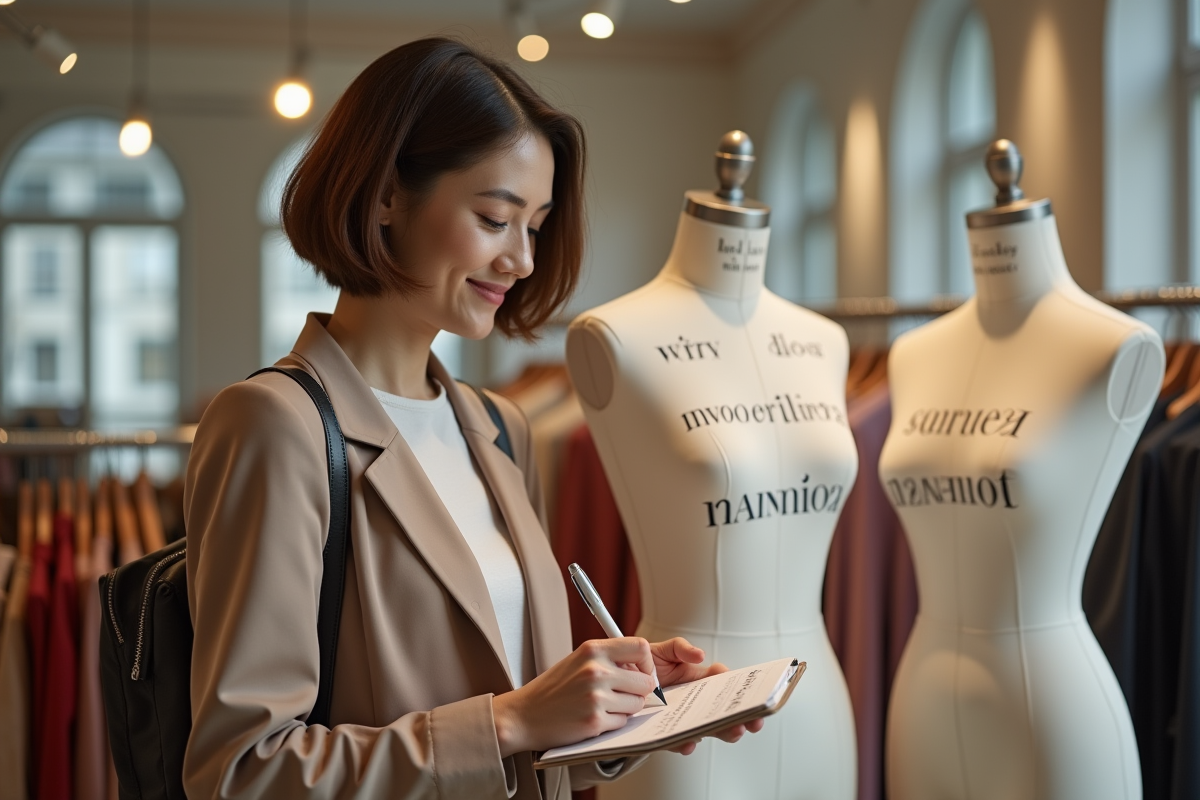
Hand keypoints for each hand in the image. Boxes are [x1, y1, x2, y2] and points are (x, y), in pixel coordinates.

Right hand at [492, 638, 656, 756]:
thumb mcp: (578, 660)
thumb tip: (641, 666)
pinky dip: (613, 723)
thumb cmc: (552, 689)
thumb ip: (608, 658)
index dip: (647, 663)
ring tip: (604, 706)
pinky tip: (594, 718)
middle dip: (639, 690)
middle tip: (623, 694)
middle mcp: (595, 670)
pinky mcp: (594, 721)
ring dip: (626, 708)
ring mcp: (595, 697)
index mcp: (592, 650)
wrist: (524, 715)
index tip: (642, 672)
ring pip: (637, 704)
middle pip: (645, 680)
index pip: (641, 646)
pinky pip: (623, 722)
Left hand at [649, 637, 766, 755]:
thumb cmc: (642, 664)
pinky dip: (685, 743)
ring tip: (732, 731)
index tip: (745, 691)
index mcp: (698, 681)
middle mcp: (694, 701)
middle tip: (752, 720)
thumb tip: (699, 655)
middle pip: (723, 711)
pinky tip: (688, 742)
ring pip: (708, 729)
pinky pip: (678, 741)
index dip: (738, 688)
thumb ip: (681, 648)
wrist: (618, 680)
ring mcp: (681, 718)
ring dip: (722, 731)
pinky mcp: (665, 731)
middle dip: (742, 716)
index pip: (723, 685)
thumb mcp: (662, 649)